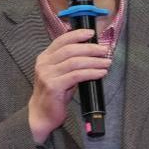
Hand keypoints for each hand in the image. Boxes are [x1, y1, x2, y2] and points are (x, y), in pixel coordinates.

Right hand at [28, 28, 109, 142]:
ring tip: (106, 62)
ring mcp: (47, 75)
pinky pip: (76, 75)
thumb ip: (70, 63)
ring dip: (94, 61)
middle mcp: (44, 64)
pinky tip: (100, 73)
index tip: (91, 33)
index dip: (77, 35)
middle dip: (90, 48)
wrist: (42, 114)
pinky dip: (91, 72)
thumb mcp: (61, 74)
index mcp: (45, 58)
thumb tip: (92, 53)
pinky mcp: (53, 86)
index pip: (61, 40)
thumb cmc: (55, 94)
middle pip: (70, 50)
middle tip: (104, 50)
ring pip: (75, 62)